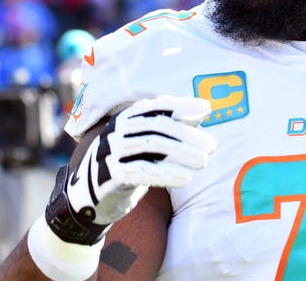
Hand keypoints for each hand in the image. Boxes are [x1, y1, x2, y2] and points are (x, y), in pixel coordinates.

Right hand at [65, 95, 216, 226]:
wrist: (93, 199)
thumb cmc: (131, 164)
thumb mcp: (151, 144)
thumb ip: (175, 125)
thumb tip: (205, 108)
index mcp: (127, 118)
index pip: (157, 107)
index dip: (182, 106)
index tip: (207, 108)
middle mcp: (117, 130)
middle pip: (156, 126)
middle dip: (187, 135)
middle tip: (212, 146)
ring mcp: (109, 151)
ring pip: (149, 146)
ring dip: (180, 153)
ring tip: (203, 162)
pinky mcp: (107, 175)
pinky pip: (139, 171)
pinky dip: (165, 174)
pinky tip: (185, 178)